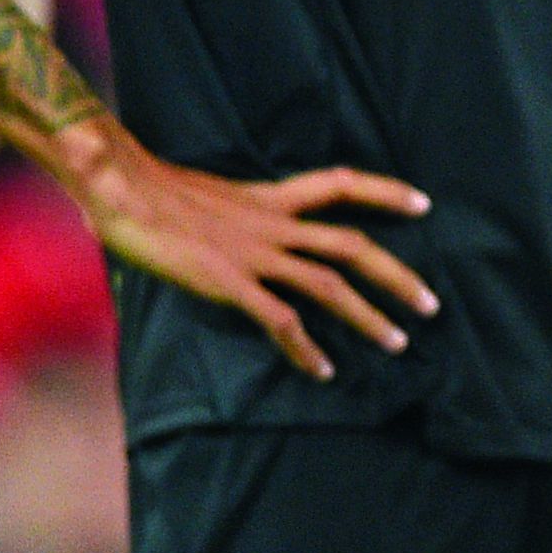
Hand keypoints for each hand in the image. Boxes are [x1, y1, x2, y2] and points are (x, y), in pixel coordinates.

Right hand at [62, 127, 438, 379]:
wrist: (119, 187)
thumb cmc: (145, 189)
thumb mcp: (203, 194)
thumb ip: (229, 212)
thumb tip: (221, 222)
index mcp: (269, 198)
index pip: (340, 183)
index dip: (384, 192)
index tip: (424, 203)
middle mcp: (272, 224)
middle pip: (353, 246)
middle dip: (398, 276)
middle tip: (432, 304)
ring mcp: (254, 254)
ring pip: (329, 286)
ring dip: (369, 317)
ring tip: (399, 342)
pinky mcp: (229, 281)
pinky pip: (280, 319)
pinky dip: (306, 347)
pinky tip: (323, 369)